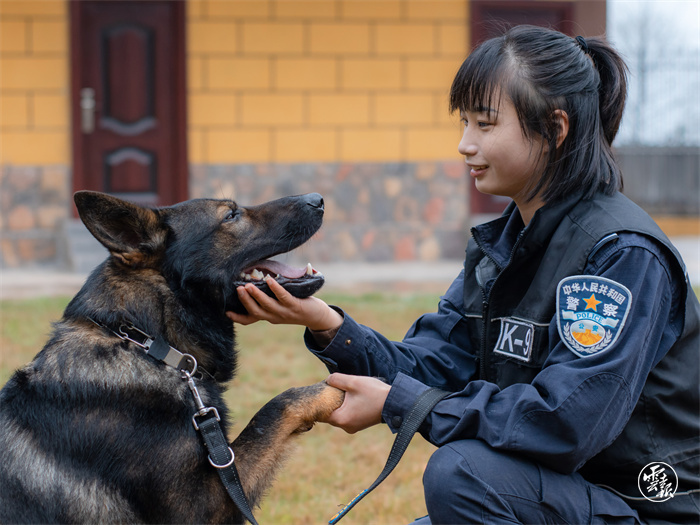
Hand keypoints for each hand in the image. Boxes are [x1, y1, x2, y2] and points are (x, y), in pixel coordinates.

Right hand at [226, 276, 342, 331]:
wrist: (317, 317)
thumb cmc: (296, 307)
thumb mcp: (279, 306)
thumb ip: (267, 299)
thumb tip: (255, 282)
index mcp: (268, 316)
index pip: (250, 319)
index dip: (237, 318)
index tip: (225, 312)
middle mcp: (274, 317)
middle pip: (255, 311)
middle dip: (245, 301)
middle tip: (237, 289)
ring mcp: (284, 312)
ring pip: (267, 305)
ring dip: (256, 295)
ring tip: (248, 285)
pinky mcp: (295, 306)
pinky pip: (283, 297)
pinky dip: (276, 289)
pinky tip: (270, 281)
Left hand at [322, 373, 390, 433]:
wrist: (396, 403)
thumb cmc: (374, 393)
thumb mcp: (353, 382)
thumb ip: (336, 379)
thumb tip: (327, 380)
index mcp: (341, 419)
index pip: (321, 412)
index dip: (320, 401)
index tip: (322, 390)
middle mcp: (346, 427)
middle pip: (330, 413)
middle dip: (330, 401)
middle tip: (334, 387)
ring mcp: (353, 427)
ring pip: (339, 414)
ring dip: (339, 403)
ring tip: (345, 391)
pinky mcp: (359, 424)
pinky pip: (347, 415)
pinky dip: (347, 407)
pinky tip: (352, 397)